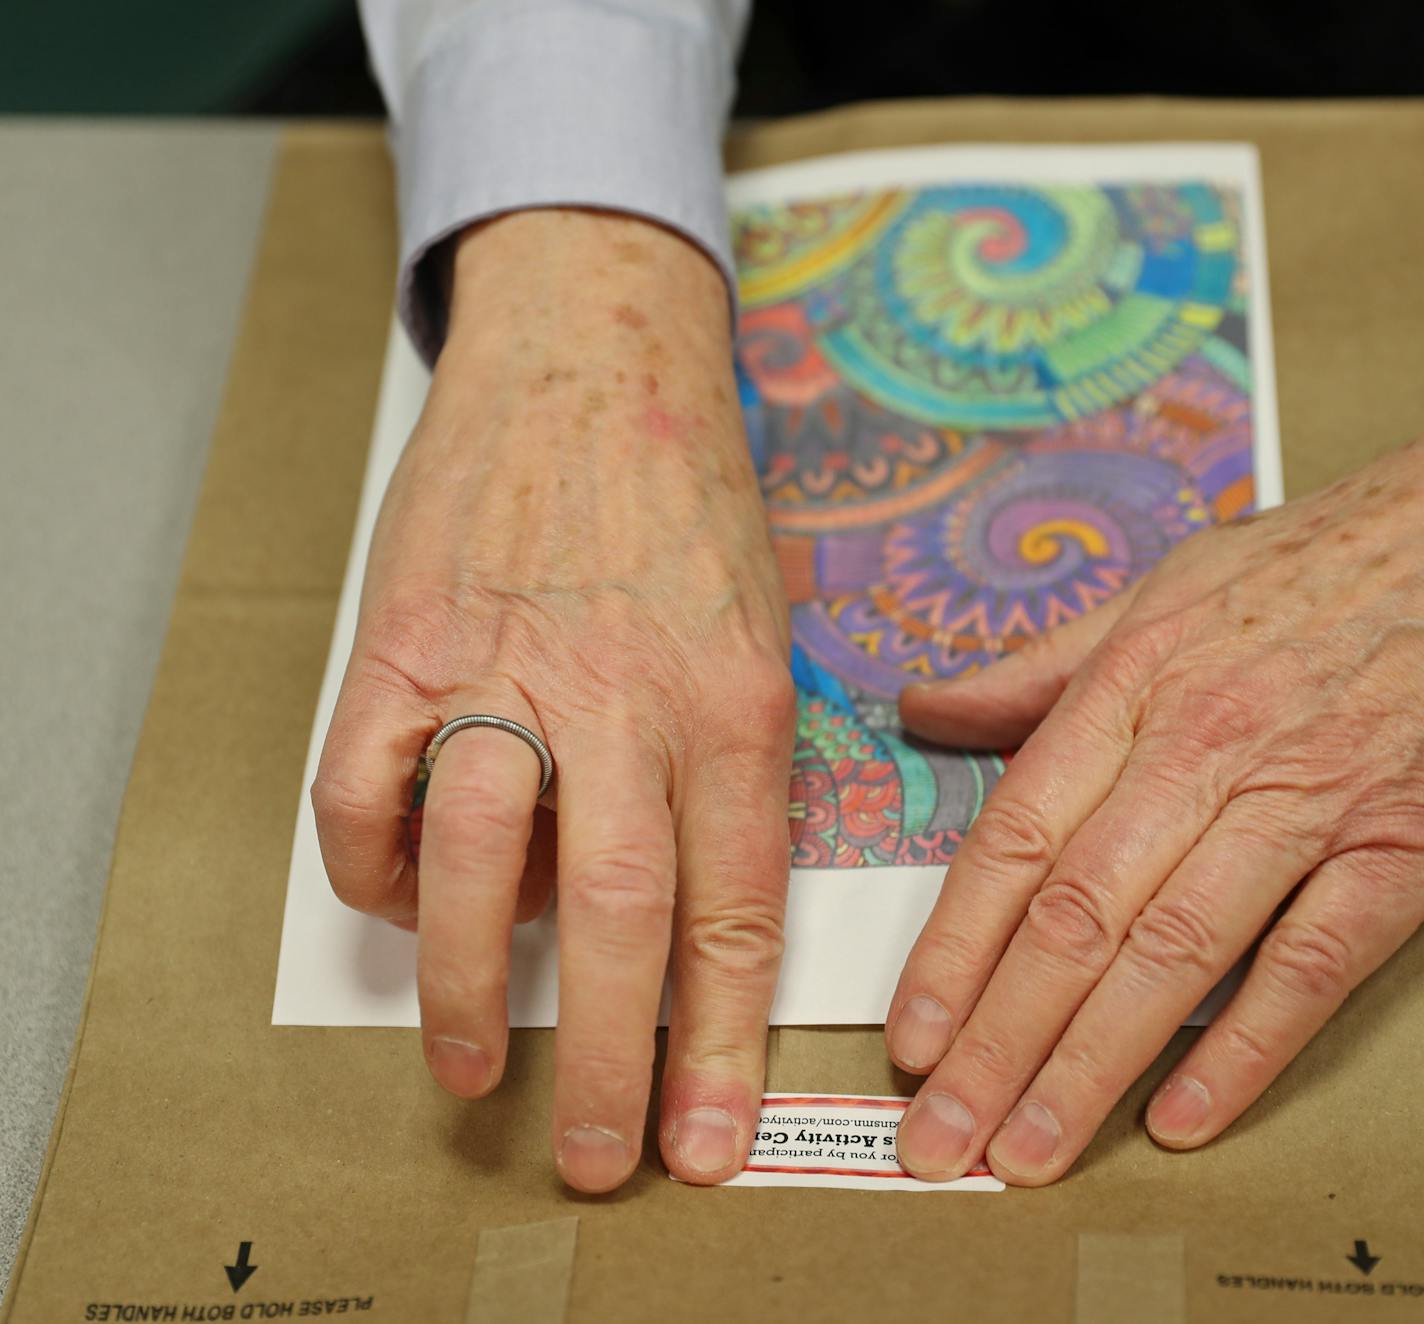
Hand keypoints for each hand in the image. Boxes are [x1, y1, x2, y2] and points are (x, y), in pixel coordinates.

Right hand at [311, 210, 794, 1192]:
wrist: (594, 351)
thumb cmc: (686, 496)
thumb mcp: (762, 628)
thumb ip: (728, 769)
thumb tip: (668, 906)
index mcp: (734, 701)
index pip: (734, 909)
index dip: (721, 1045)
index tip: (705, 1138)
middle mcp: (624, 693)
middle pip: (614, 914)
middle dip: (604, 1060)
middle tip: (589, 1153)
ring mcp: (503, 663)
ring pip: (473, 866)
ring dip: (461, 989)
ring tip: (469, 1072)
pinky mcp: (401, 639)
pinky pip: (363, 790)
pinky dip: (369, 869)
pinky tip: (391, 899)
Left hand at [885, 439, 1423, 1183]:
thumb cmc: (1295, 574)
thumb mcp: (1149, 600)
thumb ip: (1033, 671)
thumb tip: (924, 709)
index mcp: (1128, 691)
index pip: (1015, 841)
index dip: (953, 949)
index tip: (911, 1034)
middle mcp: (1202, 751)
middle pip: (1077, 918)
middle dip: (999, 1039)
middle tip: (942, 1135)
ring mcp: (1304, 802)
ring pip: (1176, 953)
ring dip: (1092, 1066)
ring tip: (1027, 1152)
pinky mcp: (1401, 845)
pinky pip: (1313, 961)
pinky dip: (1246, 1045)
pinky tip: (1179, 1118)